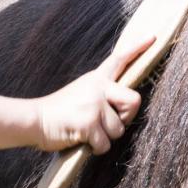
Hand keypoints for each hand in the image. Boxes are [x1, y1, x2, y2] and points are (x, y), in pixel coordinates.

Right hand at [33, 35, 155, 153]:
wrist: (33, 120)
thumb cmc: (58, 113)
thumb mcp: (80, 94)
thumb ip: (101, 96)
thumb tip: (124, 111)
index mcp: (96, 79)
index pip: (119, 58)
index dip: (138, 48)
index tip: (153, 38)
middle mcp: (97, 88)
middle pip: (134, 100)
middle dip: (126, 118)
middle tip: (110, 123)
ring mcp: (93, 105)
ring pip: (118, 130)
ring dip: (105, 138)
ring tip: (86, 132)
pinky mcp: (89, 123)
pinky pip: (105, 144)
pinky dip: (95, 148)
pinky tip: (81, 141)